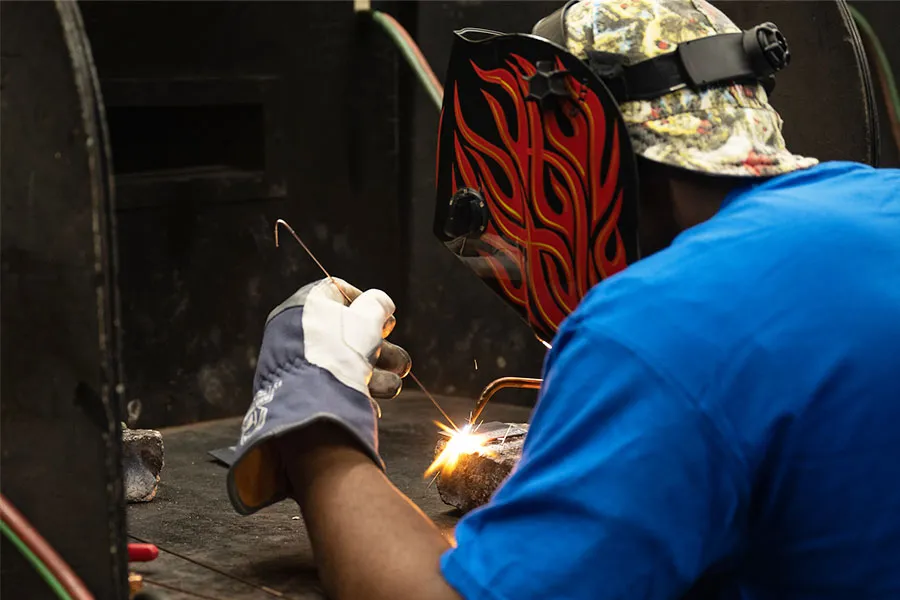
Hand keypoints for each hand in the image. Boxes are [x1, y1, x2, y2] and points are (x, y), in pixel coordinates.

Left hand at [227, 278, 410, 514]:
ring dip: (378, 375)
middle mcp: (302, 332)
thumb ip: (377, 306)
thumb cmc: (337, 351)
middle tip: (401, 364)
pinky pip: (336, 388)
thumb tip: (381, 304)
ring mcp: (301, 363)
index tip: (386, 323)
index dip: (367, 305)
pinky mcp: (303, 392)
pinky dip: (357, 394)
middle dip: (383, 351)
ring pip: (348, 363)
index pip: (338, 293)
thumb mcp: (365, 319)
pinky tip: (372, 406)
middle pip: (350, 334)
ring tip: (392, 387)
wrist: (306, 402)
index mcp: (308, 306)